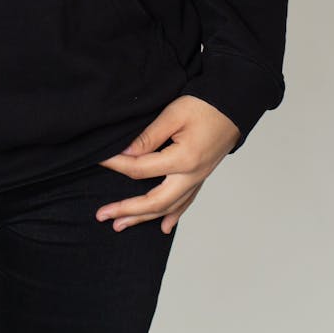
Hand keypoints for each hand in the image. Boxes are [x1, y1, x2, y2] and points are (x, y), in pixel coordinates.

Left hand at [95, 93, 242, 234]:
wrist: (234, 106)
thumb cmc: (205, 105)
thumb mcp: (173, 114)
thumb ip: (149, 136)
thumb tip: (125, 153)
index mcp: (183, 160)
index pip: (140, 169)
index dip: (116, 165)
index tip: (99, 161)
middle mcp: (191, 176)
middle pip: (154, 201)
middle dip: (126, 210)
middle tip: (102, 214)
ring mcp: (198, 179)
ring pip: (168, 207)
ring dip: (143, 218)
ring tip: (120, 225)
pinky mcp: (201, 176)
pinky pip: (185, 202)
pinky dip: (173, 215)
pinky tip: (164, 226)